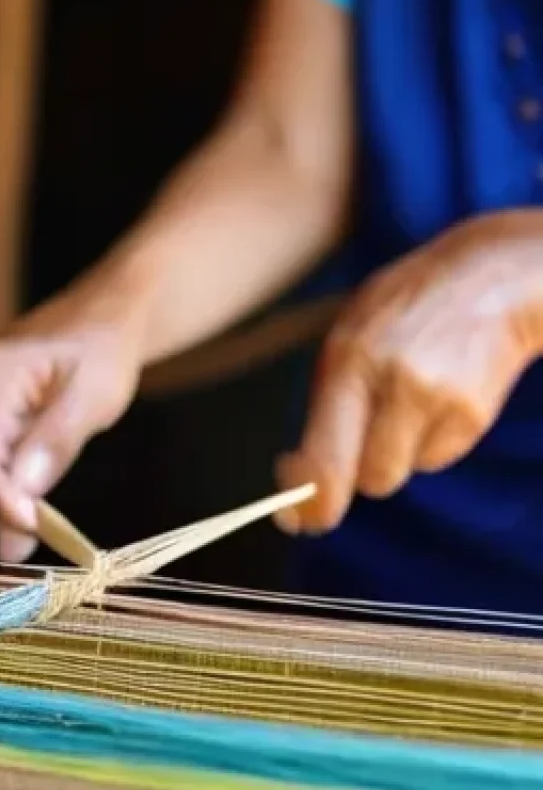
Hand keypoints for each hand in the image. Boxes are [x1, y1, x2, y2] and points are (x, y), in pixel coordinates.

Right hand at [0, 280, 144, 561]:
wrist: (106, 317)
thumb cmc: (106, 349)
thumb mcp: (93, 395)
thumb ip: (56, 442)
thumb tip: (23, 492)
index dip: (0, 501)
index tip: (31, 532)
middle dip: (1, 509)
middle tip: (25, 552)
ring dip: (6, 502)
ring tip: (29, 542)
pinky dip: (12, 484)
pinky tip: (30, 513)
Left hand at [276, 209, 542, 533]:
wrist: (494, 275)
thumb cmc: (403, 308)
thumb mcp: (348, 334)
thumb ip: (325, 398)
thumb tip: (300, 474)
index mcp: (349, 361)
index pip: (325, 461)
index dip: (310, 503)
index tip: (295, 515)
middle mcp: (395, 384)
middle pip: (370, 481)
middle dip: (354, 478)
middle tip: (346, 461)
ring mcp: (441, 401)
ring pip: (402, 472)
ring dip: (393, 455)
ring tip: (403, 402)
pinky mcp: (474, 415)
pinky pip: (435, 457)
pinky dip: (428, 441)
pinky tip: (436, 397)